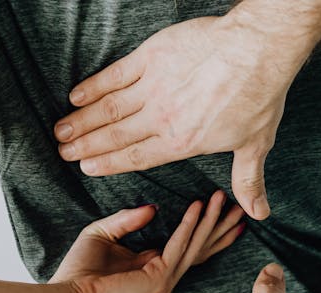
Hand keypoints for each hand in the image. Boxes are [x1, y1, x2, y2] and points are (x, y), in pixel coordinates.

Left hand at [51, 190, 244, 292]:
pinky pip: (178, 246)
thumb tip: (153, 207)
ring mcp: (164, 281)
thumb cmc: (79, 269)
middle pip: (201, 248)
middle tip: (241, 205)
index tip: (222, 208)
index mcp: (153, 267)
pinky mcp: (158, 279)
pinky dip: (189, 225)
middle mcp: (164, 277)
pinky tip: (197, 206)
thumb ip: (127, 219)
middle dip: (221, 226)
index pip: (189, 247)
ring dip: (210, 221)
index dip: (207, 228)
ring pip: (195, 246)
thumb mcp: (103, 233)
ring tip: (223, 198)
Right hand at [54, 16, 304, 220]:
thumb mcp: (256, 144)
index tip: (87, 168)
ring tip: (61, 130)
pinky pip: (115, 75)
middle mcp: (161, 118)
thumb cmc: (259, 96)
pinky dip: (93, 85)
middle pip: (115, 135)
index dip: (108, 164)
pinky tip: (76, 95)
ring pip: (108, 108)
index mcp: (182, 143)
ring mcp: (153, 86)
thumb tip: (258, 213)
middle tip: (63, 152)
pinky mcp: (151, 57)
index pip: (137, 157)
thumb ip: (247, 180)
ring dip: (82, 120)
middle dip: (86, 145)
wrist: (256, 50)